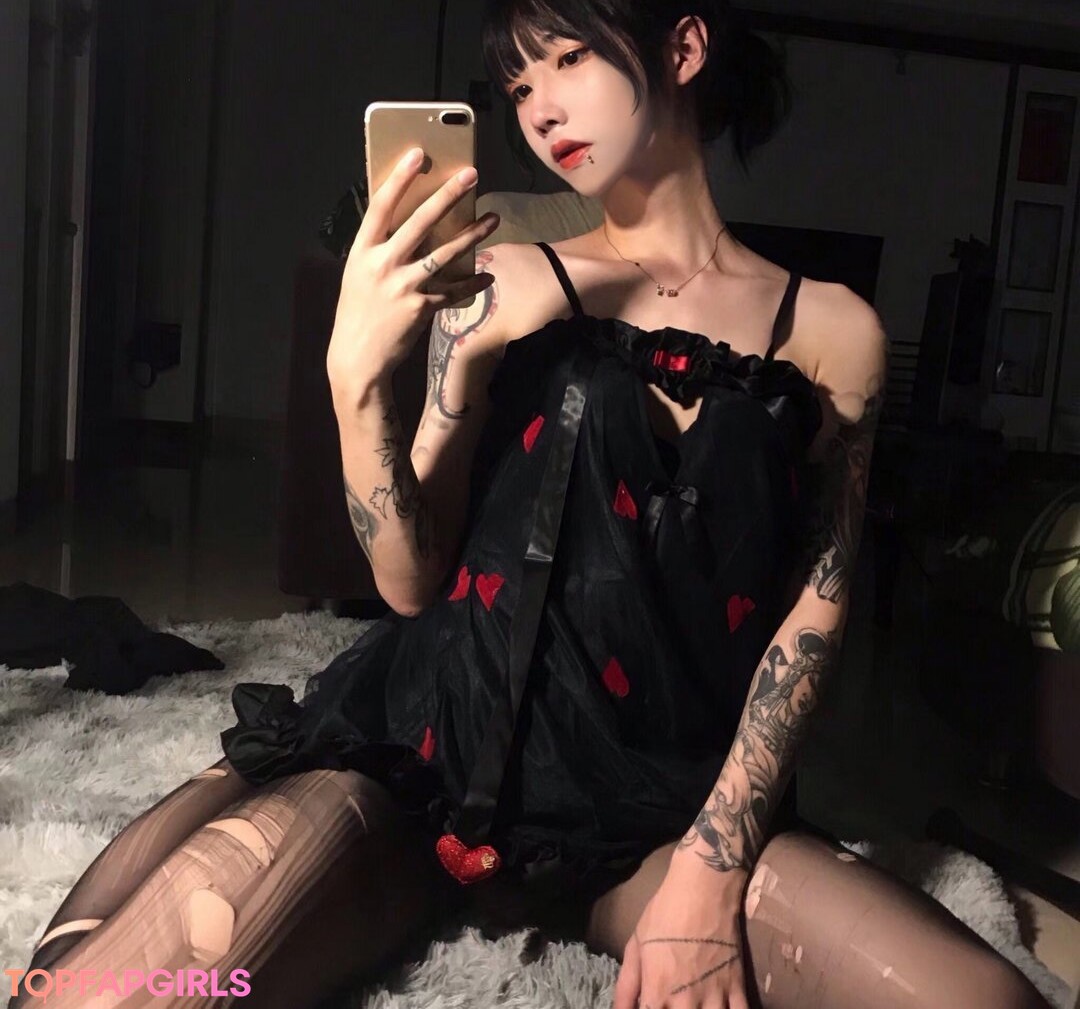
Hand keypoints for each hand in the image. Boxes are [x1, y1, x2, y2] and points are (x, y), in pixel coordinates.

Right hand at [326, 146, 499, 390]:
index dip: (399, 178)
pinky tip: (488, 277)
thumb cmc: (358, 312)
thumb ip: (380, 251)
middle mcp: (383, 264)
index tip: (417, 154)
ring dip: (472, 234)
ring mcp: (403, 286)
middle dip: (448, 196)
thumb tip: (407, 227)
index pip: (381, 206)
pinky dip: (472, 285)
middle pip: (420, 222)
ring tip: (494, 218)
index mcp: (363, 251)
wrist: (357, 358)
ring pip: (445, 253)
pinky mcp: (421, 307)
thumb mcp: (359, 275)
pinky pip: (452, 291)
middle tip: (471, 175)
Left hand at [613, 859, 750, 1008]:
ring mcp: (714, 996)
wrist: (702, 889)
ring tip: (695, 1005)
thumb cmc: (664, 913)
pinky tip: (721, 1008)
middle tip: (674, 1002)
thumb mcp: (636, 945)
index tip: (652, 1005)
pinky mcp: (737, 987)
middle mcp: (686, 1001)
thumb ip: (627, 985)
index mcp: (657, 991)